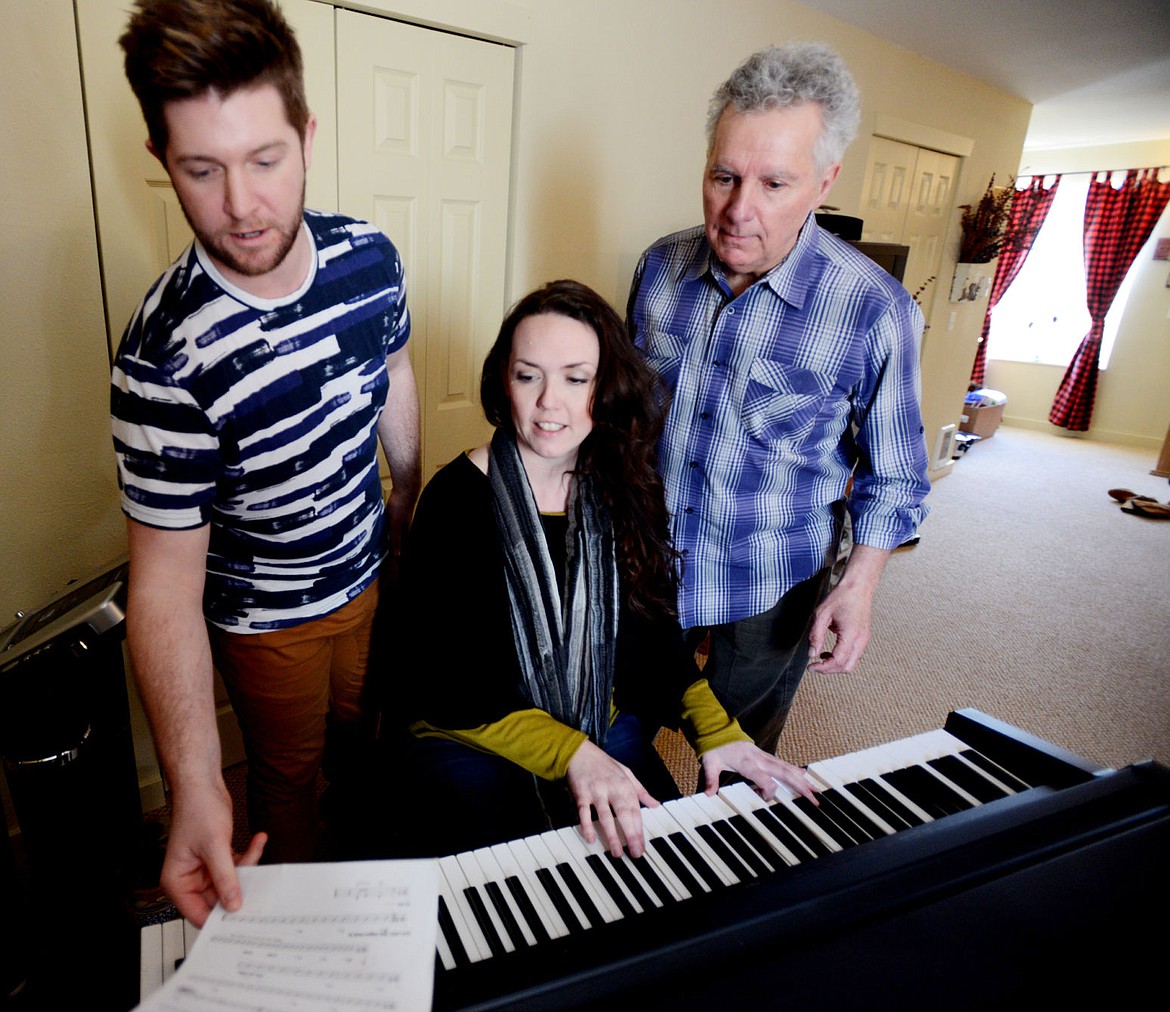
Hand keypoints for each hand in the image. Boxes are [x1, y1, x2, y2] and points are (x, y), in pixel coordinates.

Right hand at [161, 778, 266, 926]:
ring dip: (247, 867)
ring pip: (231, 882)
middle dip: (239, 888)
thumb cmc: (197, 810)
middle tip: (259, 883)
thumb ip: (225, 877)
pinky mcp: (218, 858)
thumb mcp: (214, 846)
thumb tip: (233, 904)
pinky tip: (258, 839)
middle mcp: (190, 879)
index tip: (240, 920)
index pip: (197, 914)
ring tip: (256, 848)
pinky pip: (237, 866)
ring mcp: (205, 869)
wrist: (203, 785)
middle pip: (218, 899)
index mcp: (178, 882)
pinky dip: (249, 855)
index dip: (218, 918)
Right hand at [565, 740, 659, 857]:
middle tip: (636, 853)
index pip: (635, 811)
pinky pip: (584, 812)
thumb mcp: (626, 773)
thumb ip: (641, 791)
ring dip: (611, 835)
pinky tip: (591, 838)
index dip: (639, 830)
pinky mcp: (581, 793)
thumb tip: (656, 804)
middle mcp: (612, 788)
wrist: (580, 752)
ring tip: (616, 852)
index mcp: (625, 785)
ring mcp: (596, 791)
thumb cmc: (604, 764)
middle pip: (624, 814)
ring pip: (605, 816)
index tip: (642, 847)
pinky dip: (587, 825)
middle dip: (631, 834)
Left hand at [699, 740, 817, 803]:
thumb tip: (708, 795)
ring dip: (802, 780)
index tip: (763, 798)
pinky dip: (794, 771)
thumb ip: (710, 779)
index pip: (764, 779)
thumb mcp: (710, 763)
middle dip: (800, 786)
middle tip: (814, 798)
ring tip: (816, 790)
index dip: (768, 791)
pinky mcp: (765, 757)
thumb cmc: (715, 747)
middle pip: (783, 773)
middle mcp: (759, 759)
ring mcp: (764, 757)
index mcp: (747, 763)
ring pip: (787, 769)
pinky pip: (782, 765)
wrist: (718, 730)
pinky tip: (804, 776)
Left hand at [806, 545, 888, 673]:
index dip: (823, 668)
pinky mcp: (864, 637)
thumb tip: (811, 654)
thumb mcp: (821, 614)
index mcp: (851, 635)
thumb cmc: (841, 597)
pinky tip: (829, 652)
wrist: (858, 586)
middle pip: (847, 667)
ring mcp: (864, 639)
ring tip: (821, 658)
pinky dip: (842, 658)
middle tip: (815, 666)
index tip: (810, 667)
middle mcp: (861, 640)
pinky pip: (854, 655)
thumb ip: (816, 635)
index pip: (837, 661)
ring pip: (852, 664)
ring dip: (836, 665)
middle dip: (830, 670)